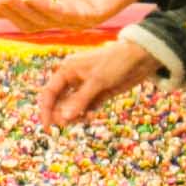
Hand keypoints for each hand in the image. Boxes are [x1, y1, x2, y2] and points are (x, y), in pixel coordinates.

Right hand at [0, 0, 169, 32]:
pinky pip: (64, 15)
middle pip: (28, 20)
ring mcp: (75, 17)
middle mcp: (60, 12)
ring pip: (42, 21)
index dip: (3, 8)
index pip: (22, 9)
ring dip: (22, 9)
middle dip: (9, 11)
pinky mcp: (91, 16)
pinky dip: (45, 7)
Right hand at [37, 35, 160, 125]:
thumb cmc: (115, 63)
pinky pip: (85, 108)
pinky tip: (91, 115)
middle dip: (62, 114)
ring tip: (86, 118)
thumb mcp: (96, 81)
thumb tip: (63, 119)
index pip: (49, 92)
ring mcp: (85, 88)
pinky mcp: (97, 95)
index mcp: (67, 70)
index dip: (46, 110)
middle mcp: (73, 79)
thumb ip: (80, 100)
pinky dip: (86, 114)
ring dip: (75, 116)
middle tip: (69, 124)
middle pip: (59, 102)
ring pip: (72, 107)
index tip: (47, 127)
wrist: (139, 58)